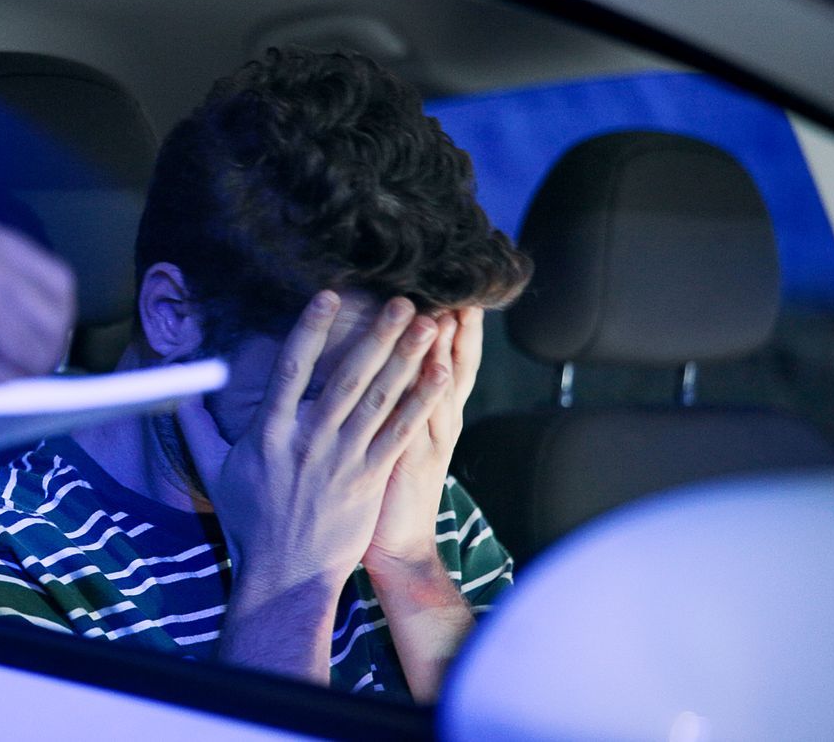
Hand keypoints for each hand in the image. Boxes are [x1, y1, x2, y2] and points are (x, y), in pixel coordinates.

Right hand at [180, 292, 451, 596]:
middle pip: (347, 378)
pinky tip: (440, 375)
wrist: (284, 574)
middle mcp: (309, 441)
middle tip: (403, 301)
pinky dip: (421, 403)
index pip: (291, 371)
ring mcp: (343, 461)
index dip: (309, 331)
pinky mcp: (370, 480)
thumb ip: (196, 427)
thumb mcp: (213, 471)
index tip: (327, 296)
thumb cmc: (248, 521)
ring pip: (380, 401)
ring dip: (406, 360)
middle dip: (377, 336)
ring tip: (428, 326)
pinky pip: (400, 434)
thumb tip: (177, 389)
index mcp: (269, 434)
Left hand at [364, 307, 481, 569]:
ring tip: (450, 310)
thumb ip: (387, 403)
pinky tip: (437, 365)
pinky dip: (432, 392)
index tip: (450, 288)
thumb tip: (372, 362)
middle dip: (458, 327)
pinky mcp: (414, 461)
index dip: (452, 326)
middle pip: (454, 364)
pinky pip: (425, 420)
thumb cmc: (381, 491)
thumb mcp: (388, 438)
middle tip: (461, 285)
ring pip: (443, 386)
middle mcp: (436, 422)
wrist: (395, 547)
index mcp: (428, 414)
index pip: (444, 360)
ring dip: (446, 349)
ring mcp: (429, 441)